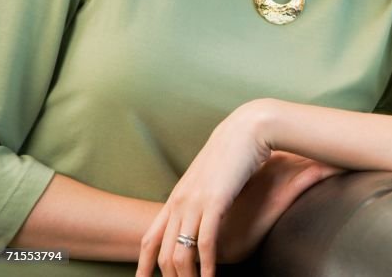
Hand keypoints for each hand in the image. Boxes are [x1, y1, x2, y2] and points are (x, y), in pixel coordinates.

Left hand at [136, 102, 337, 276]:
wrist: (247, 128)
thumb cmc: (233, 149)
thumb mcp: (210, 175)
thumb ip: (202, 193)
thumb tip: (203, 207)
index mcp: (177, 196)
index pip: (150, 237)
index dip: (144, 263)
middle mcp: (180, 201)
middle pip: (163, 251)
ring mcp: (196, 201)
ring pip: (181, 251)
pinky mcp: (215, 201)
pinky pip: (205, 242)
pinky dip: (206, 265)